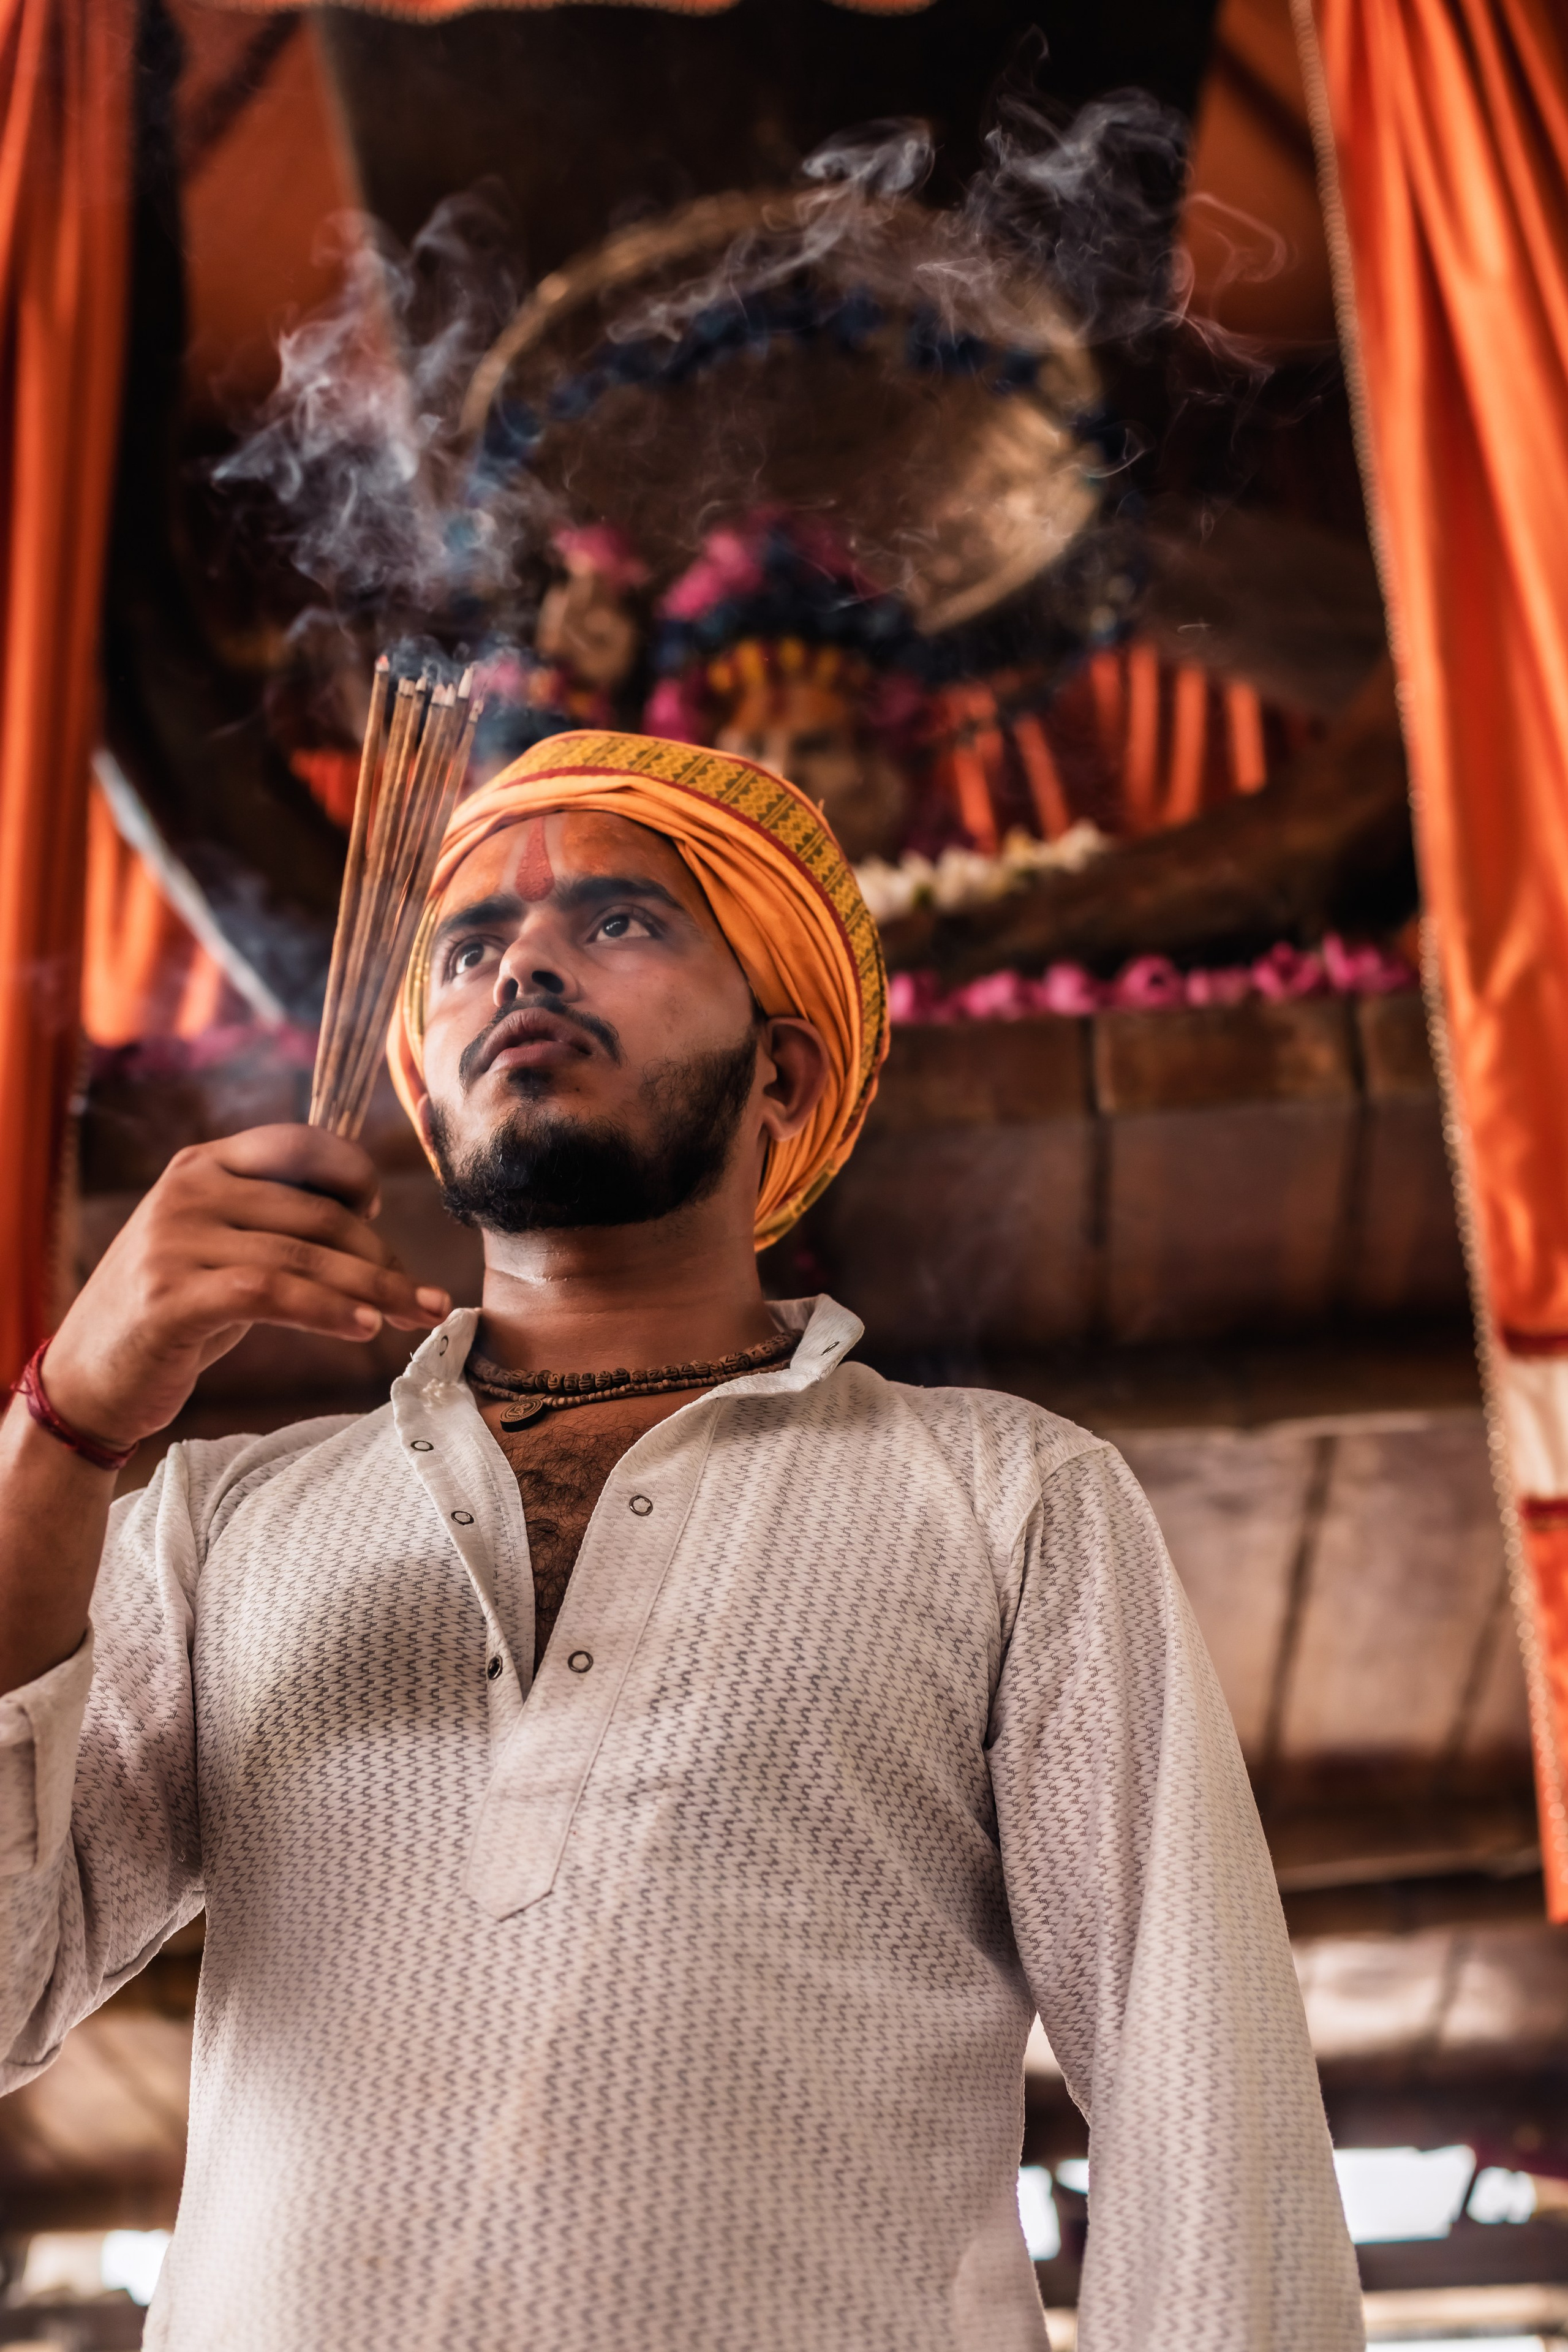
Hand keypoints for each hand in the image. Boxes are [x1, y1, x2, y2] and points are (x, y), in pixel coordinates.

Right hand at [42, 1125, 449, 1450]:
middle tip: (423, 1298)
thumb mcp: (221, 1248)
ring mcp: (173, 1242)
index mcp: (202, 1165)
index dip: (353, 1176)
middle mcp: (186, 1192)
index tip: (380, 1218)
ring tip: (416, 1315)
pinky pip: (270, 1295)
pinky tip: (363, 1327)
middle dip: (380, 1257)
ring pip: (302, 1257)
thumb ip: (276, 1222)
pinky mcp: (169, 1297)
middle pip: (315, 1214)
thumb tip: (367, 1219)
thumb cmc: (174, 1311)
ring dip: (372, 1289)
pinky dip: (326, 1310)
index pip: (298, 1145)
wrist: (88, 1378)